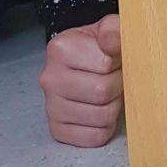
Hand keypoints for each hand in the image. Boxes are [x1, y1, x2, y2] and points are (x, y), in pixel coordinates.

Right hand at [39, 14, 122, 146]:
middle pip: (102, 92)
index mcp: (60, 48)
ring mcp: (50, 106)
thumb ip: (115, 29)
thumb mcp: (110, 28)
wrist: (87, 65)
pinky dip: (105, 128)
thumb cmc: (101, 48)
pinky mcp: (58, 130)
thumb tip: (111, 42)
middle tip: (114, 78)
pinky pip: (94, 137)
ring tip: (108, 94)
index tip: (113, 59)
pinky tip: (100, 111)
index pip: (105, 64)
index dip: (118, 63)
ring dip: (113, 106)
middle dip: (117, 86)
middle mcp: (49, 78)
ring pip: (101, 117)